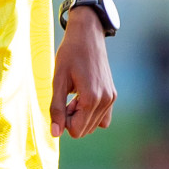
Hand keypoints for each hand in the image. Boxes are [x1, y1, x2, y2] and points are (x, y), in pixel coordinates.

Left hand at [50, 7, 115, 137]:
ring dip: (80, 115)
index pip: (76, 130)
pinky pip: (103, 117)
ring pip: (94, 125)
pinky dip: (91, 113)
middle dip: (72, 119)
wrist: (87, 34)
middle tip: (66, 97)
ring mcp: (111, 98)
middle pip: (85, 130)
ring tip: (74, 95)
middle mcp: (105, 101)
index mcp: (92, 98)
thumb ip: (56, 108)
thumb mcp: (58, 80)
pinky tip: (82, 97)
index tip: (60, 103)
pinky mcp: (112, 94)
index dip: (64, 120)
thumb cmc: (69, 54)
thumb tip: (55, 134)